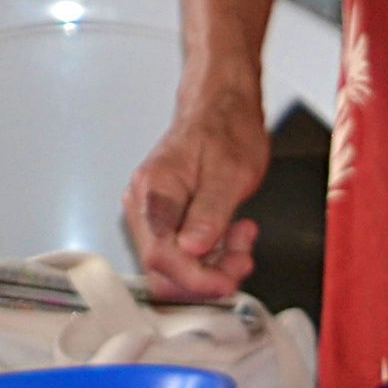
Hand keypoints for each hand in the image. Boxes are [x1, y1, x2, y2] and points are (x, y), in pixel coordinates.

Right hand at [124, 85, 270, 298]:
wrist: (221, 106)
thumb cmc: (226, 128)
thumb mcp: (231, 171)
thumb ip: (210, 213)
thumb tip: (192, 250)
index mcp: (154, 192)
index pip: (161, 256)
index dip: (196, 279)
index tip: (228, 280)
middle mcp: (143, 206)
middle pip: (163, 269)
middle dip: (207, 276)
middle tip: (243, 258)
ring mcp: (151, 215)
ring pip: (174, 267)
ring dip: (213, 266)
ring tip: (243, 239)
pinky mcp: (165, 220)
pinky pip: (181, 255)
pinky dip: (211, 256)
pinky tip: (232, 236)